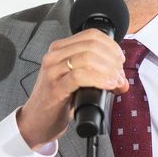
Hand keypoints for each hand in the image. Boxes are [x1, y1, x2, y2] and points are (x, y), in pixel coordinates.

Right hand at [17, 29, 128, 149]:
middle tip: (120, 75)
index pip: (91, 35)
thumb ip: (93, 71)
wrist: (36, 121)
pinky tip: (109, 85)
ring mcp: (53, 71)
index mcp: (60, 49)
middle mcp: (54, 56)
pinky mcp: (55, 88)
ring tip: (116, 82)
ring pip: (88, 58)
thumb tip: (120, 76)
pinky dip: (99, 79)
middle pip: (92, 46)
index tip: (120, 60)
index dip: (111, 46)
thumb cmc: (56, 101)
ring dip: (109, 70)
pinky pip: (80, 76)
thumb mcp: (74, 79)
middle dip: (112, 60)